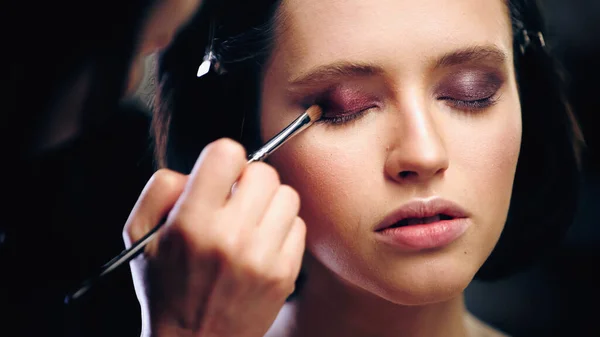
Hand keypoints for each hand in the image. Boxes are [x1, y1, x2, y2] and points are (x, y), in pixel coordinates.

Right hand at [123, 138, 305, 336]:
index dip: (223, 158)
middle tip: (235, 200)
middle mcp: (230, 238)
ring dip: (268, 202)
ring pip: (286, 195)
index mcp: (191, 223)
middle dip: (248, 180)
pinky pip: (298, 225)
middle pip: (263, 172)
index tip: (219, 175)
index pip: (227, 153)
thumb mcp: (139, 234)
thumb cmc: (165, 286)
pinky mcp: (285, 273)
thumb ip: (161, 188)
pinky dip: (281, 228)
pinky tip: (261, 243)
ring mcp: (262, 257)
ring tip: (249, 222)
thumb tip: (198, 169)